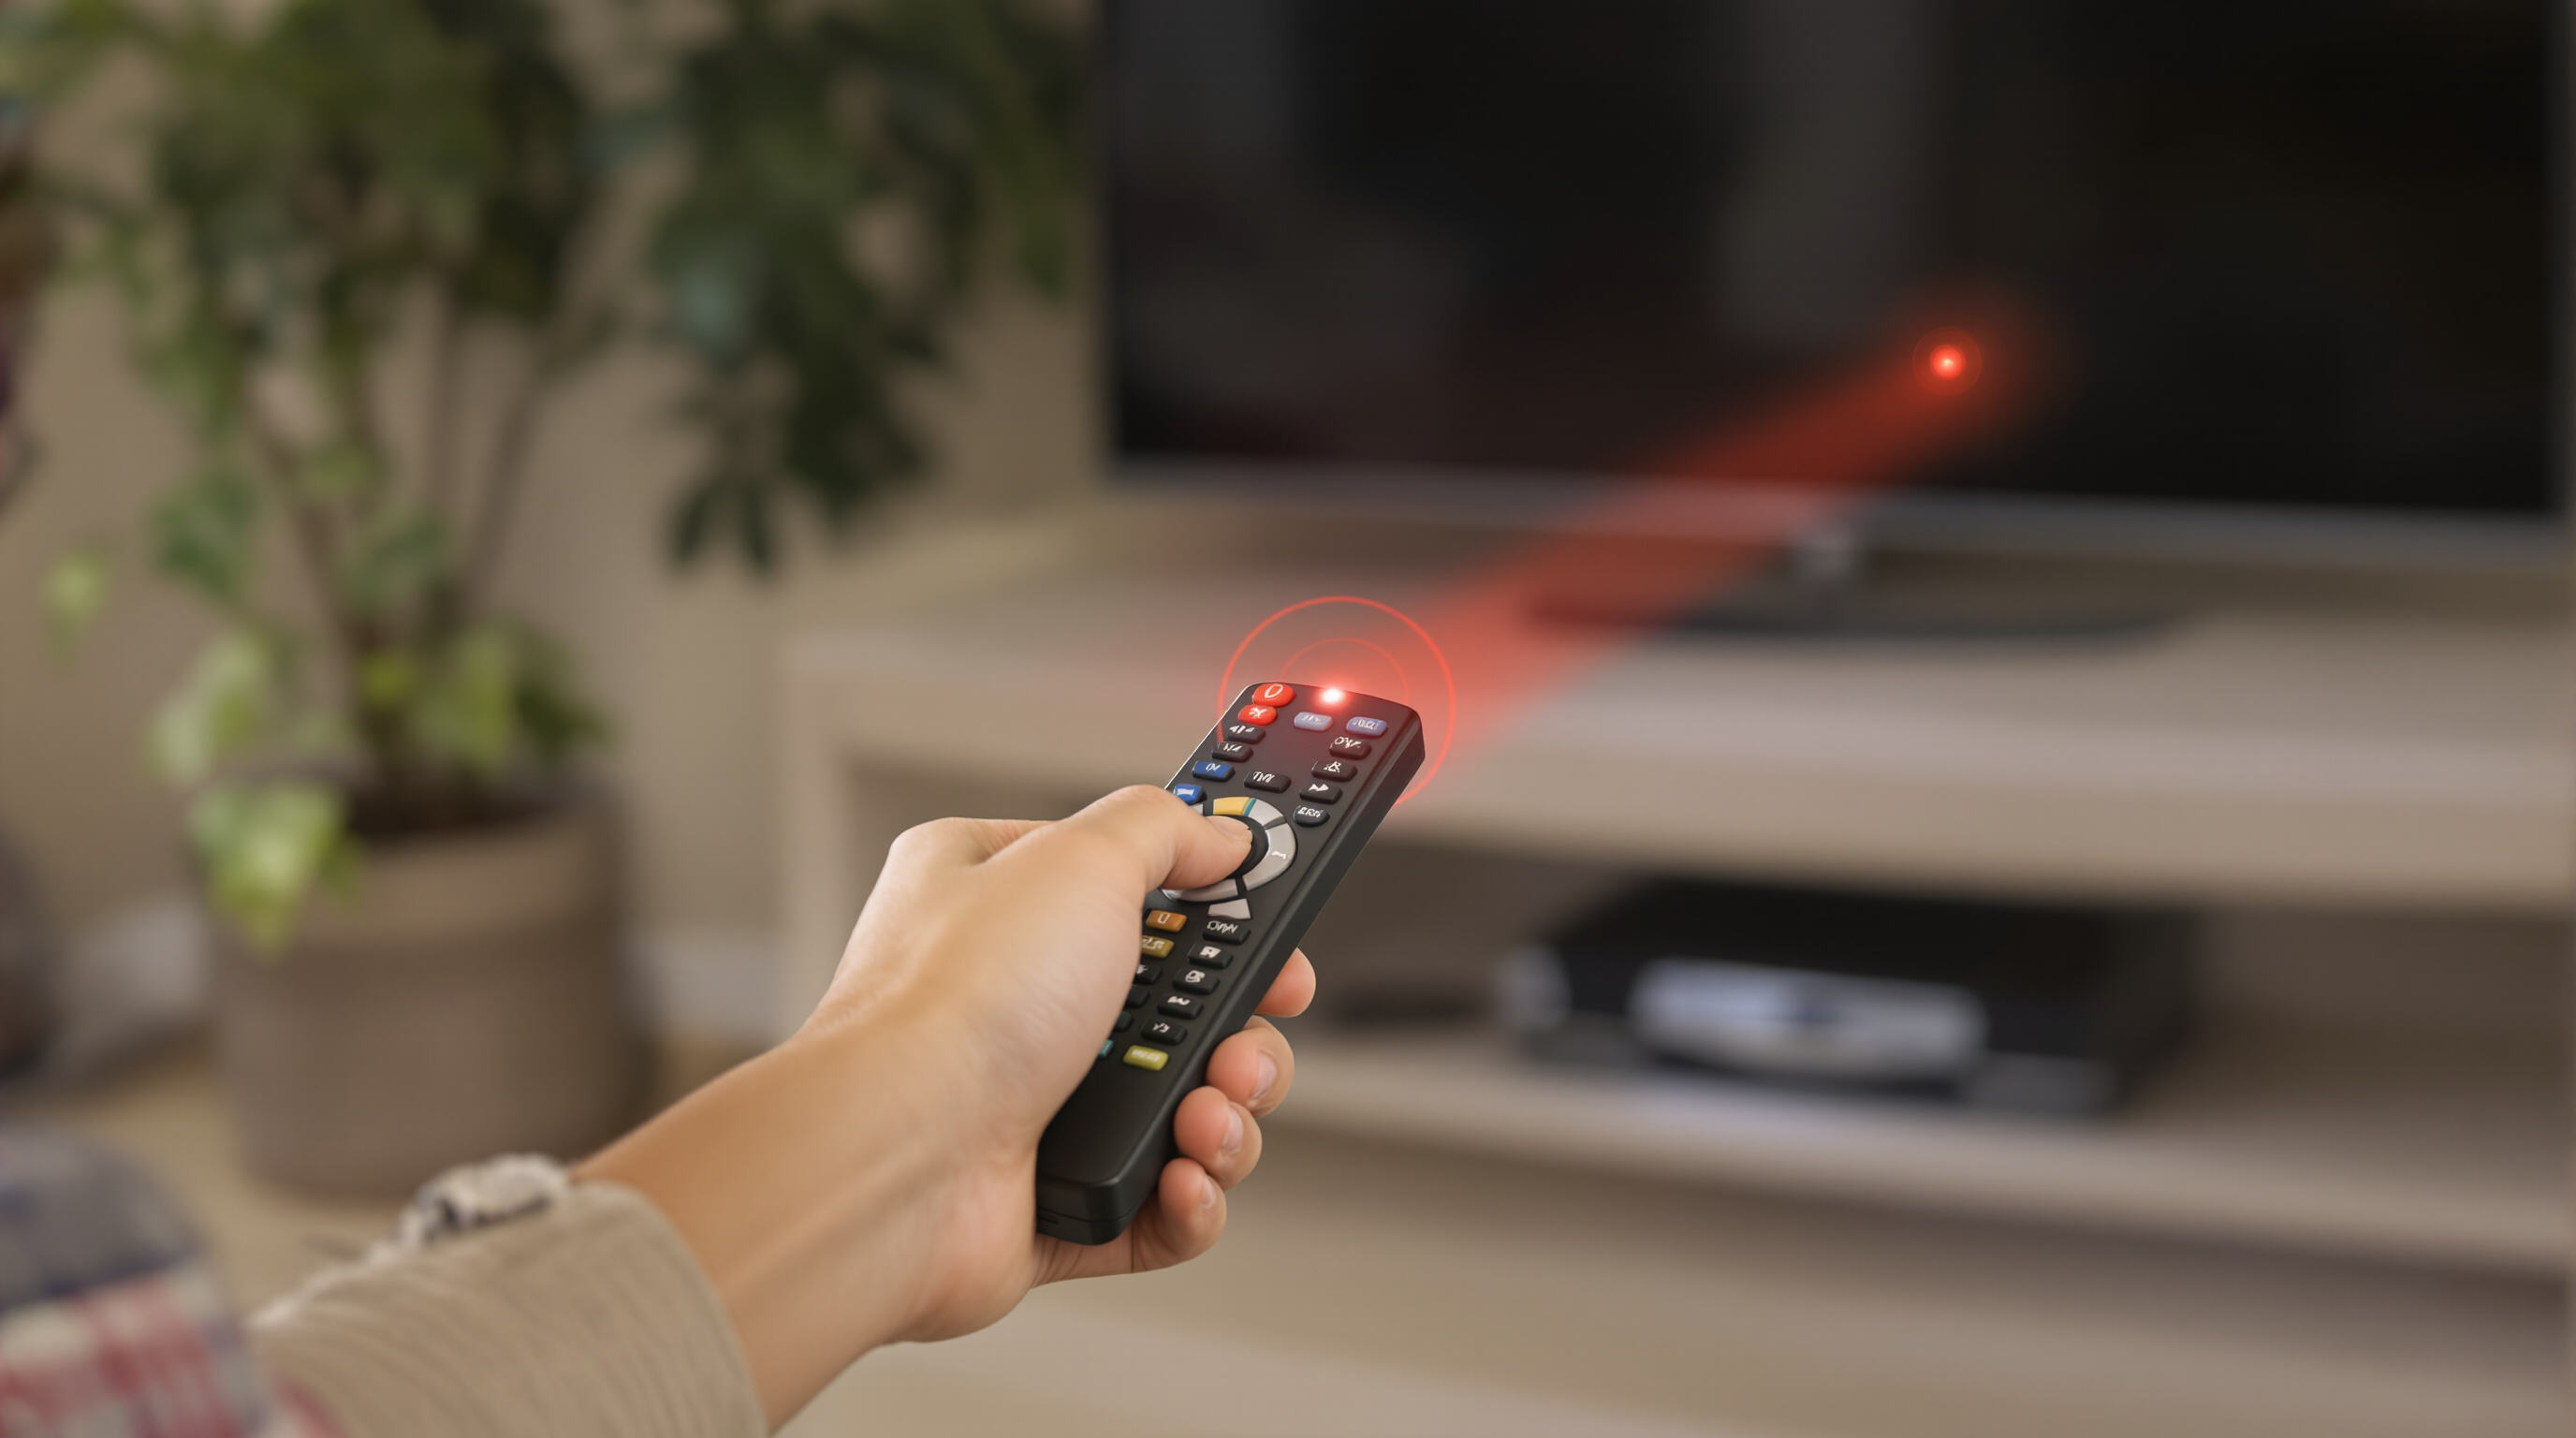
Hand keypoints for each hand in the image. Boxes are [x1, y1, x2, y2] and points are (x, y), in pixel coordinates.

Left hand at [579, 787, 1310, 1426]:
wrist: (895, 1162)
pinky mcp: (1053, 1203)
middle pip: (1182, 1006)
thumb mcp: (1079, 858)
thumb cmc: (956, 1005)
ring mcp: (1033, 1107)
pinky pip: (1160, 1205)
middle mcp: (1013, 1001)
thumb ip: (1163, 830)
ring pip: (1185, 1107)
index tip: (1274, 919)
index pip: (1133, 887)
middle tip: (1247, 1034)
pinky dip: (1190, 1198)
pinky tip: (1179, 1178)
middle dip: (1239, 1028)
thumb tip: (1219, 834)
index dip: (1215, 903)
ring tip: (1204, 1115)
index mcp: (999, 901)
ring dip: (1226, 1114)